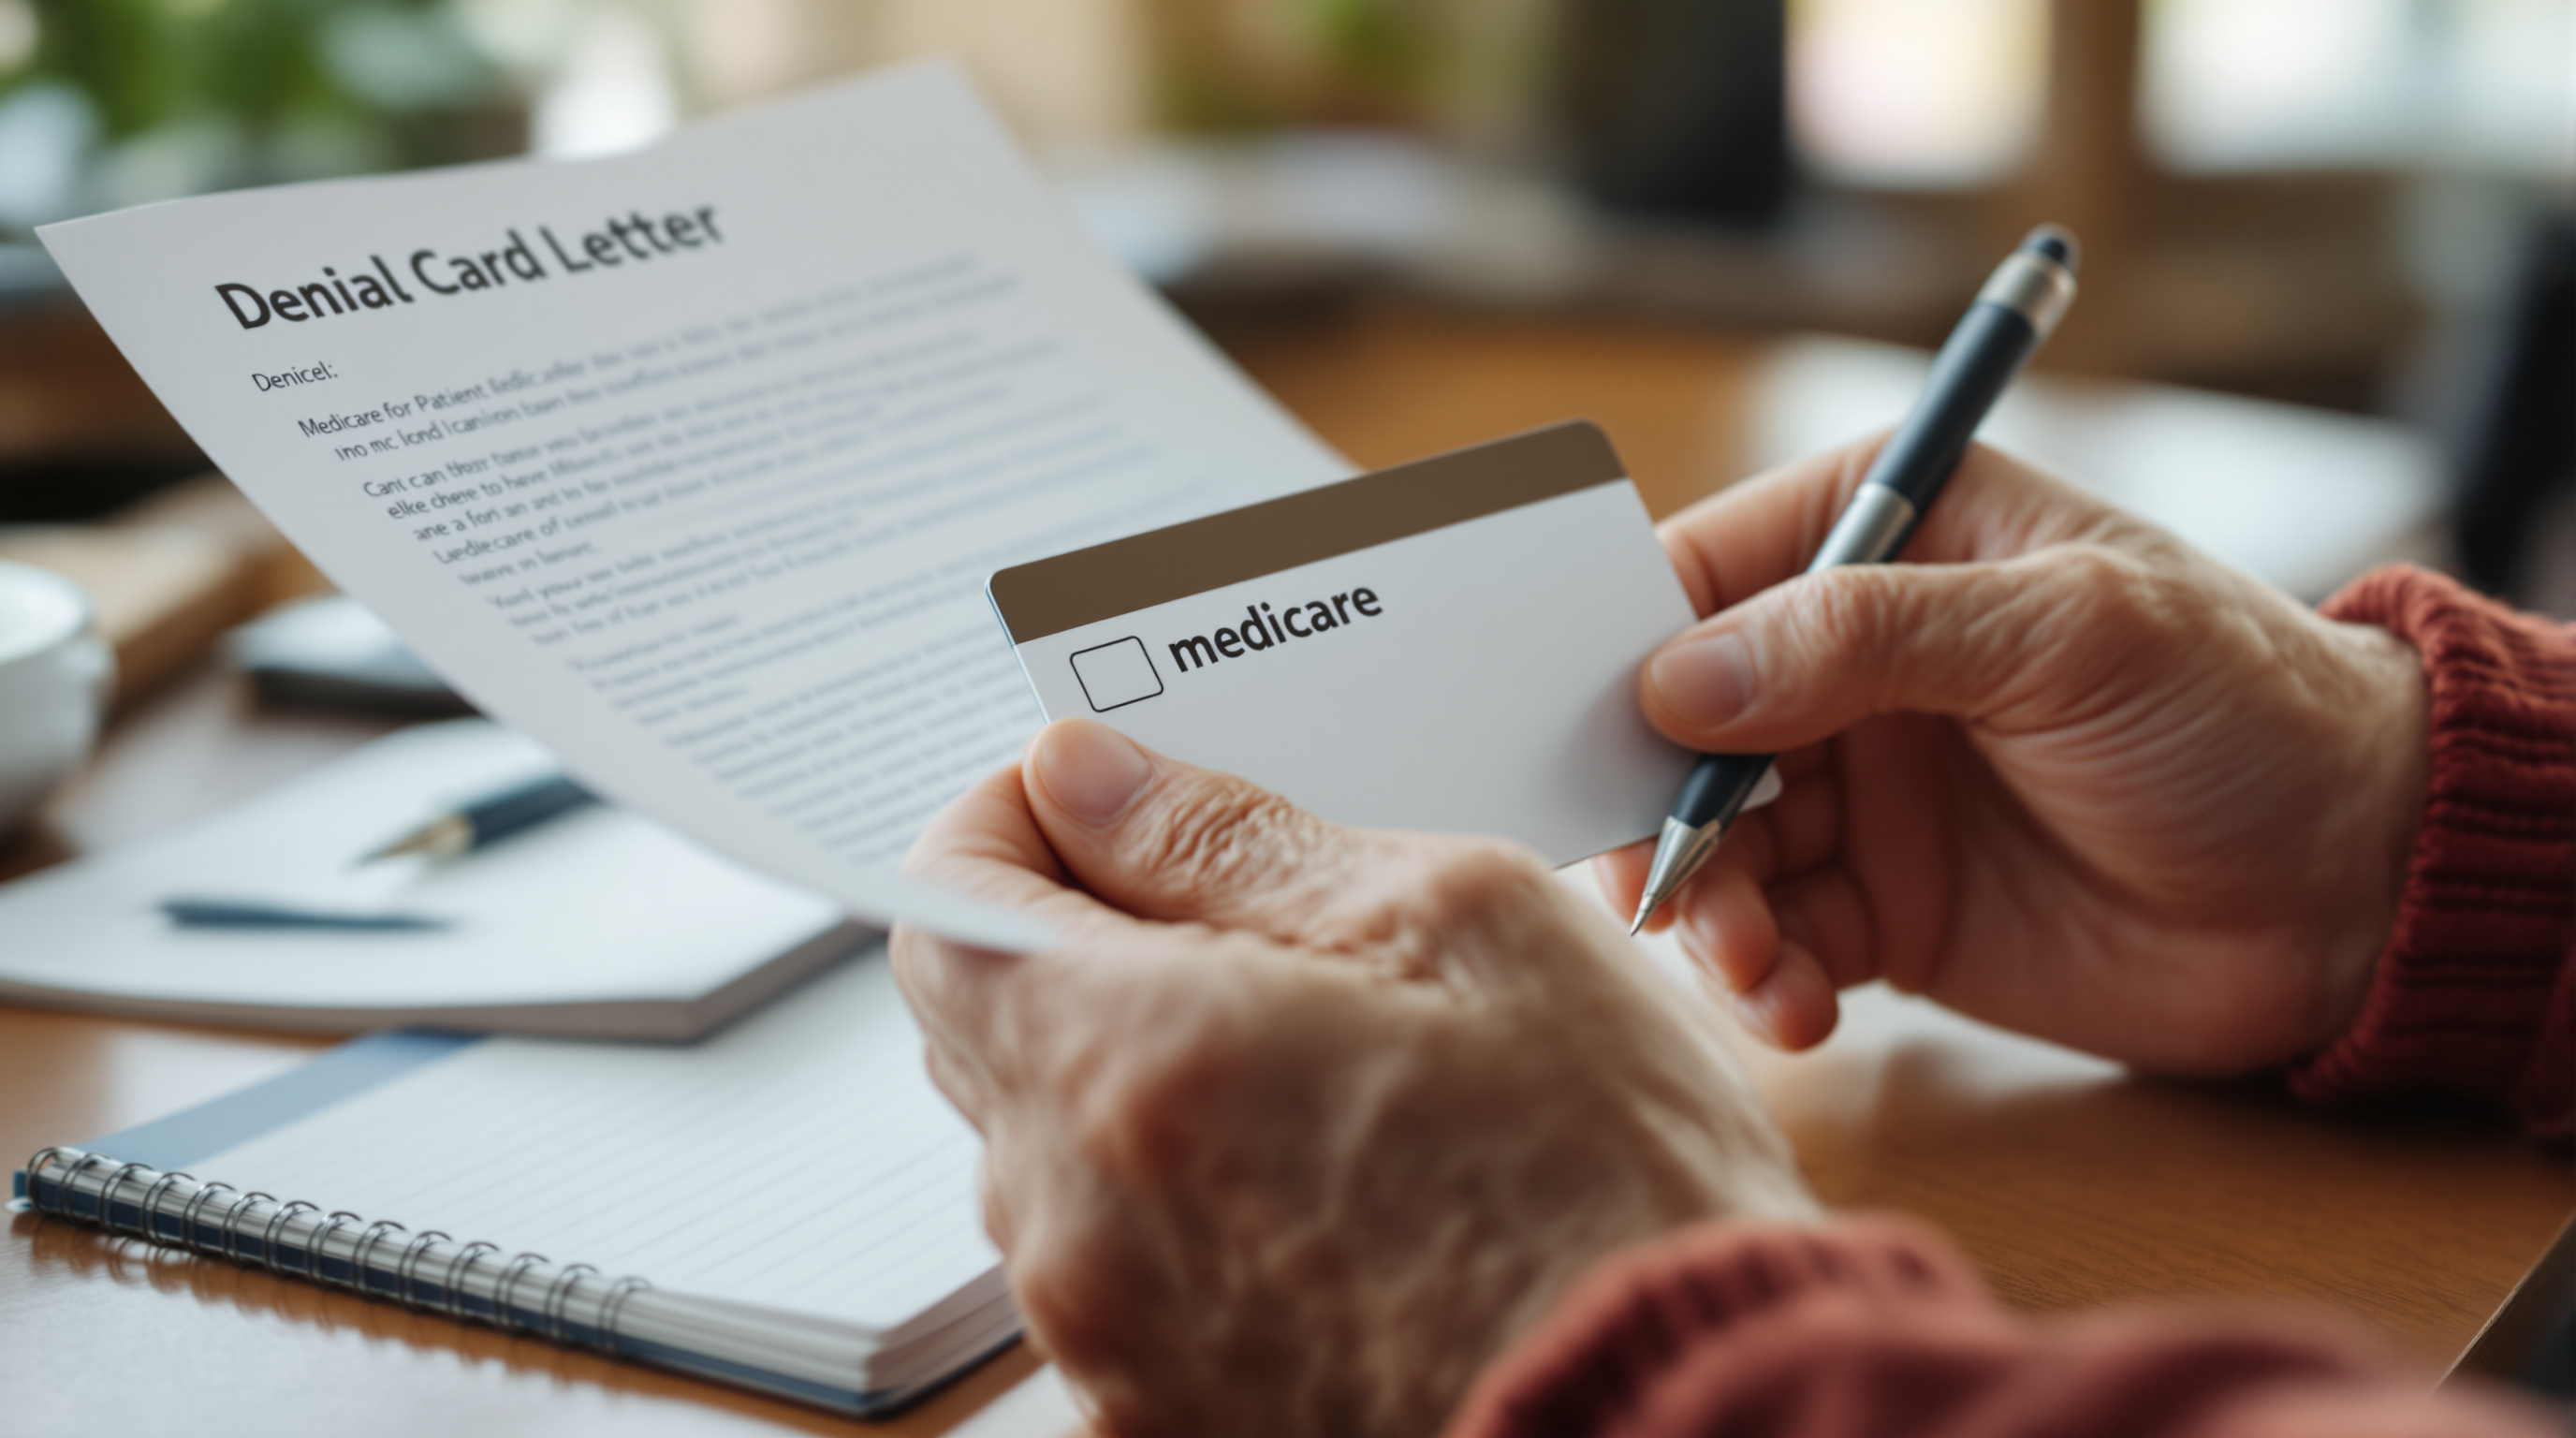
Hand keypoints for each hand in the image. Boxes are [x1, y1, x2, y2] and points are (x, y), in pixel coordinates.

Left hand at [894, 720, 1813, 1437]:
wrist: (1692, 1422)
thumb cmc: (1605, 1187)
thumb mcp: (1451, 921)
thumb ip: (1227, 837)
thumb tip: (1088, 777)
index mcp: (1122, 1063)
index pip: (943, 902)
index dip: (1010, 827)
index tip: (1102, 805)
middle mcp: (1075, 1222)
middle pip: (994, 1030)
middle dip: (1090, 946)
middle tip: (1252, 922)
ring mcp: (1112, 1344)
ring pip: (1062, 1156)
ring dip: (1149, 1083)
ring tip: (1331, 1070)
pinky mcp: (1168, 1420)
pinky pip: (1128, 1273)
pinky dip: (1192, 1209)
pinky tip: (1337, 1193)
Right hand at [1598, 439, 2427, 1074]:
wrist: (2358, 889)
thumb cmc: (2241, 710)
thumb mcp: (2065, 633)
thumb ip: (1867, 636)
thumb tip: (1677, 679)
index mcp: (1887, 532)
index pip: (1705, 573)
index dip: (1628, 652)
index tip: (1593, 742)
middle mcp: (1850, 656)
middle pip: (1679, 723)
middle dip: (1657, 807)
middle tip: (1658, 886)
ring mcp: (1862, 785)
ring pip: (1715, 842)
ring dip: (1711, 910)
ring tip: (1758, 963)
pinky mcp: (1884, 903)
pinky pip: (1777, 938)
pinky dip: (1765, 977)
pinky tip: (1800, 1010)